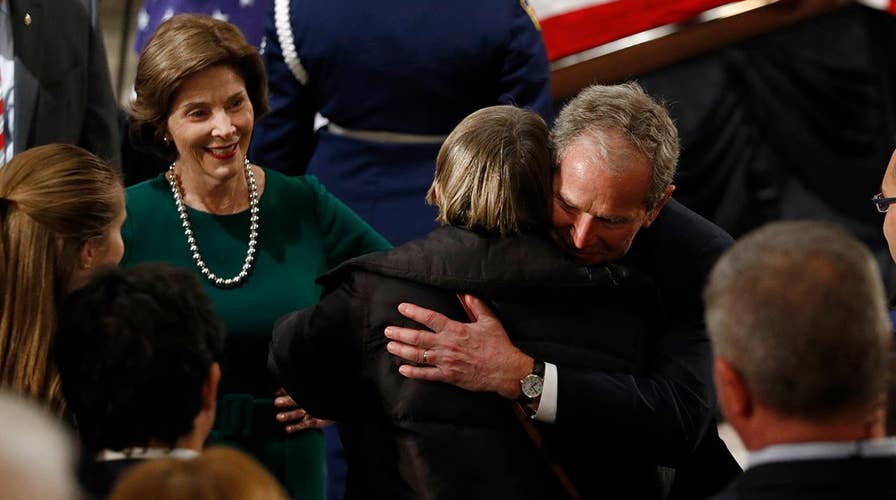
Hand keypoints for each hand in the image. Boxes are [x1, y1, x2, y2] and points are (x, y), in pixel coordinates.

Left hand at [273, 388, 332, 432]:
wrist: (335, 408)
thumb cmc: (319, 400)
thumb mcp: (310, 392)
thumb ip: (292, 391)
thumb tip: (277, 391)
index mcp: (307, 393)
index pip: (296, 390)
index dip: (285, 391)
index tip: (276, 393)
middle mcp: (309, 401)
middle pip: (297, 400)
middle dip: (287, 401)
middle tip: (277, 402)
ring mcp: (312, 411)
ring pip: (299, 413)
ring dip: (289, 415)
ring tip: (278, 417)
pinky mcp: (315, 422)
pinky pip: (304, 424)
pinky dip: (295, 427)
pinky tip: (287, 429)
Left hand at [384, 294, 532, 398]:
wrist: (505, 370)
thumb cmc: (498, 345)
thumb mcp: (489, 321)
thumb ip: (476, 307)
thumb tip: (467, 295)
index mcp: (455, 330)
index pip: (430, 318)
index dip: (414, 312)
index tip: (402, 308)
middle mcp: (447, 345)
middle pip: (418, 338)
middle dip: (400, 334)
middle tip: (388, 331)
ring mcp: (446, 361)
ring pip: (418, 355)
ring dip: (402, 351)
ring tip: (390, 347)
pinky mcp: (448, 376)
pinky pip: (427, 374)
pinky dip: (413, 372)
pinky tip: (403, 369)